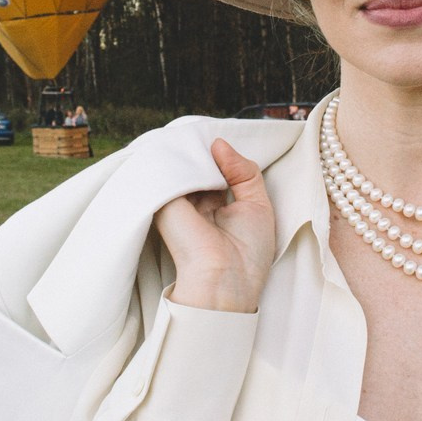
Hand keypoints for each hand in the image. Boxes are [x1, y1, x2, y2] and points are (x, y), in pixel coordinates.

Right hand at [154, 139, 277, 313]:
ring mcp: (177, 201)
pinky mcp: (164, 201)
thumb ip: (243, 171)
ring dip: (197, 151)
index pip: (213, 170)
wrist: (227, 281)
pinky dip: (186, 156)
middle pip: (197, 163)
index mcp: (213, 205)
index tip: (223, 144)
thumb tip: (218, 144)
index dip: (220, 155)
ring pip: (184, 162)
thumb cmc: (247, 253)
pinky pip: (173, 167)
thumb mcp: (257, 204)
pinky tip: (198, 151)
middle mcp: (192, 202)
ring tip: (208, 144)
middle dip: (207, 149)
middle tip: (215, 139)